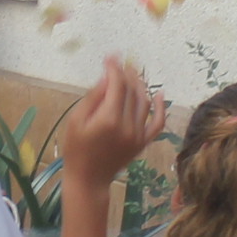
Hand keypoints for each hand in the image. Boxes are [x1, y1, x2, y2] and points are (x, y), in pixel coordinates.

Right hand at [54, 59, 163, 186]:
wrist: (89, 179)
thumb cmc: (76, 149)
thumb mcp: (76, 120)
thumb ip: (94, 97)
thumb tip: (108, 77)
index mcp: (109, 119)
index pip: (117, 85)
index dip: (114, 68)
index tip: (110, 58)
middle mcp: (127, 125)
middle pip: (131, 91)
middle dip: (126, 73)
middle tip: (121, 63)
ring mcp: (138, 135)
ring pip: (144, 102)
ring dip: (140, 85)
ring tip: (132, 74)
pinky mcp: (143, 142)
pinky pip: (158, 123)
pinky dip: (161, 108)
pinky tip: (160, 94)